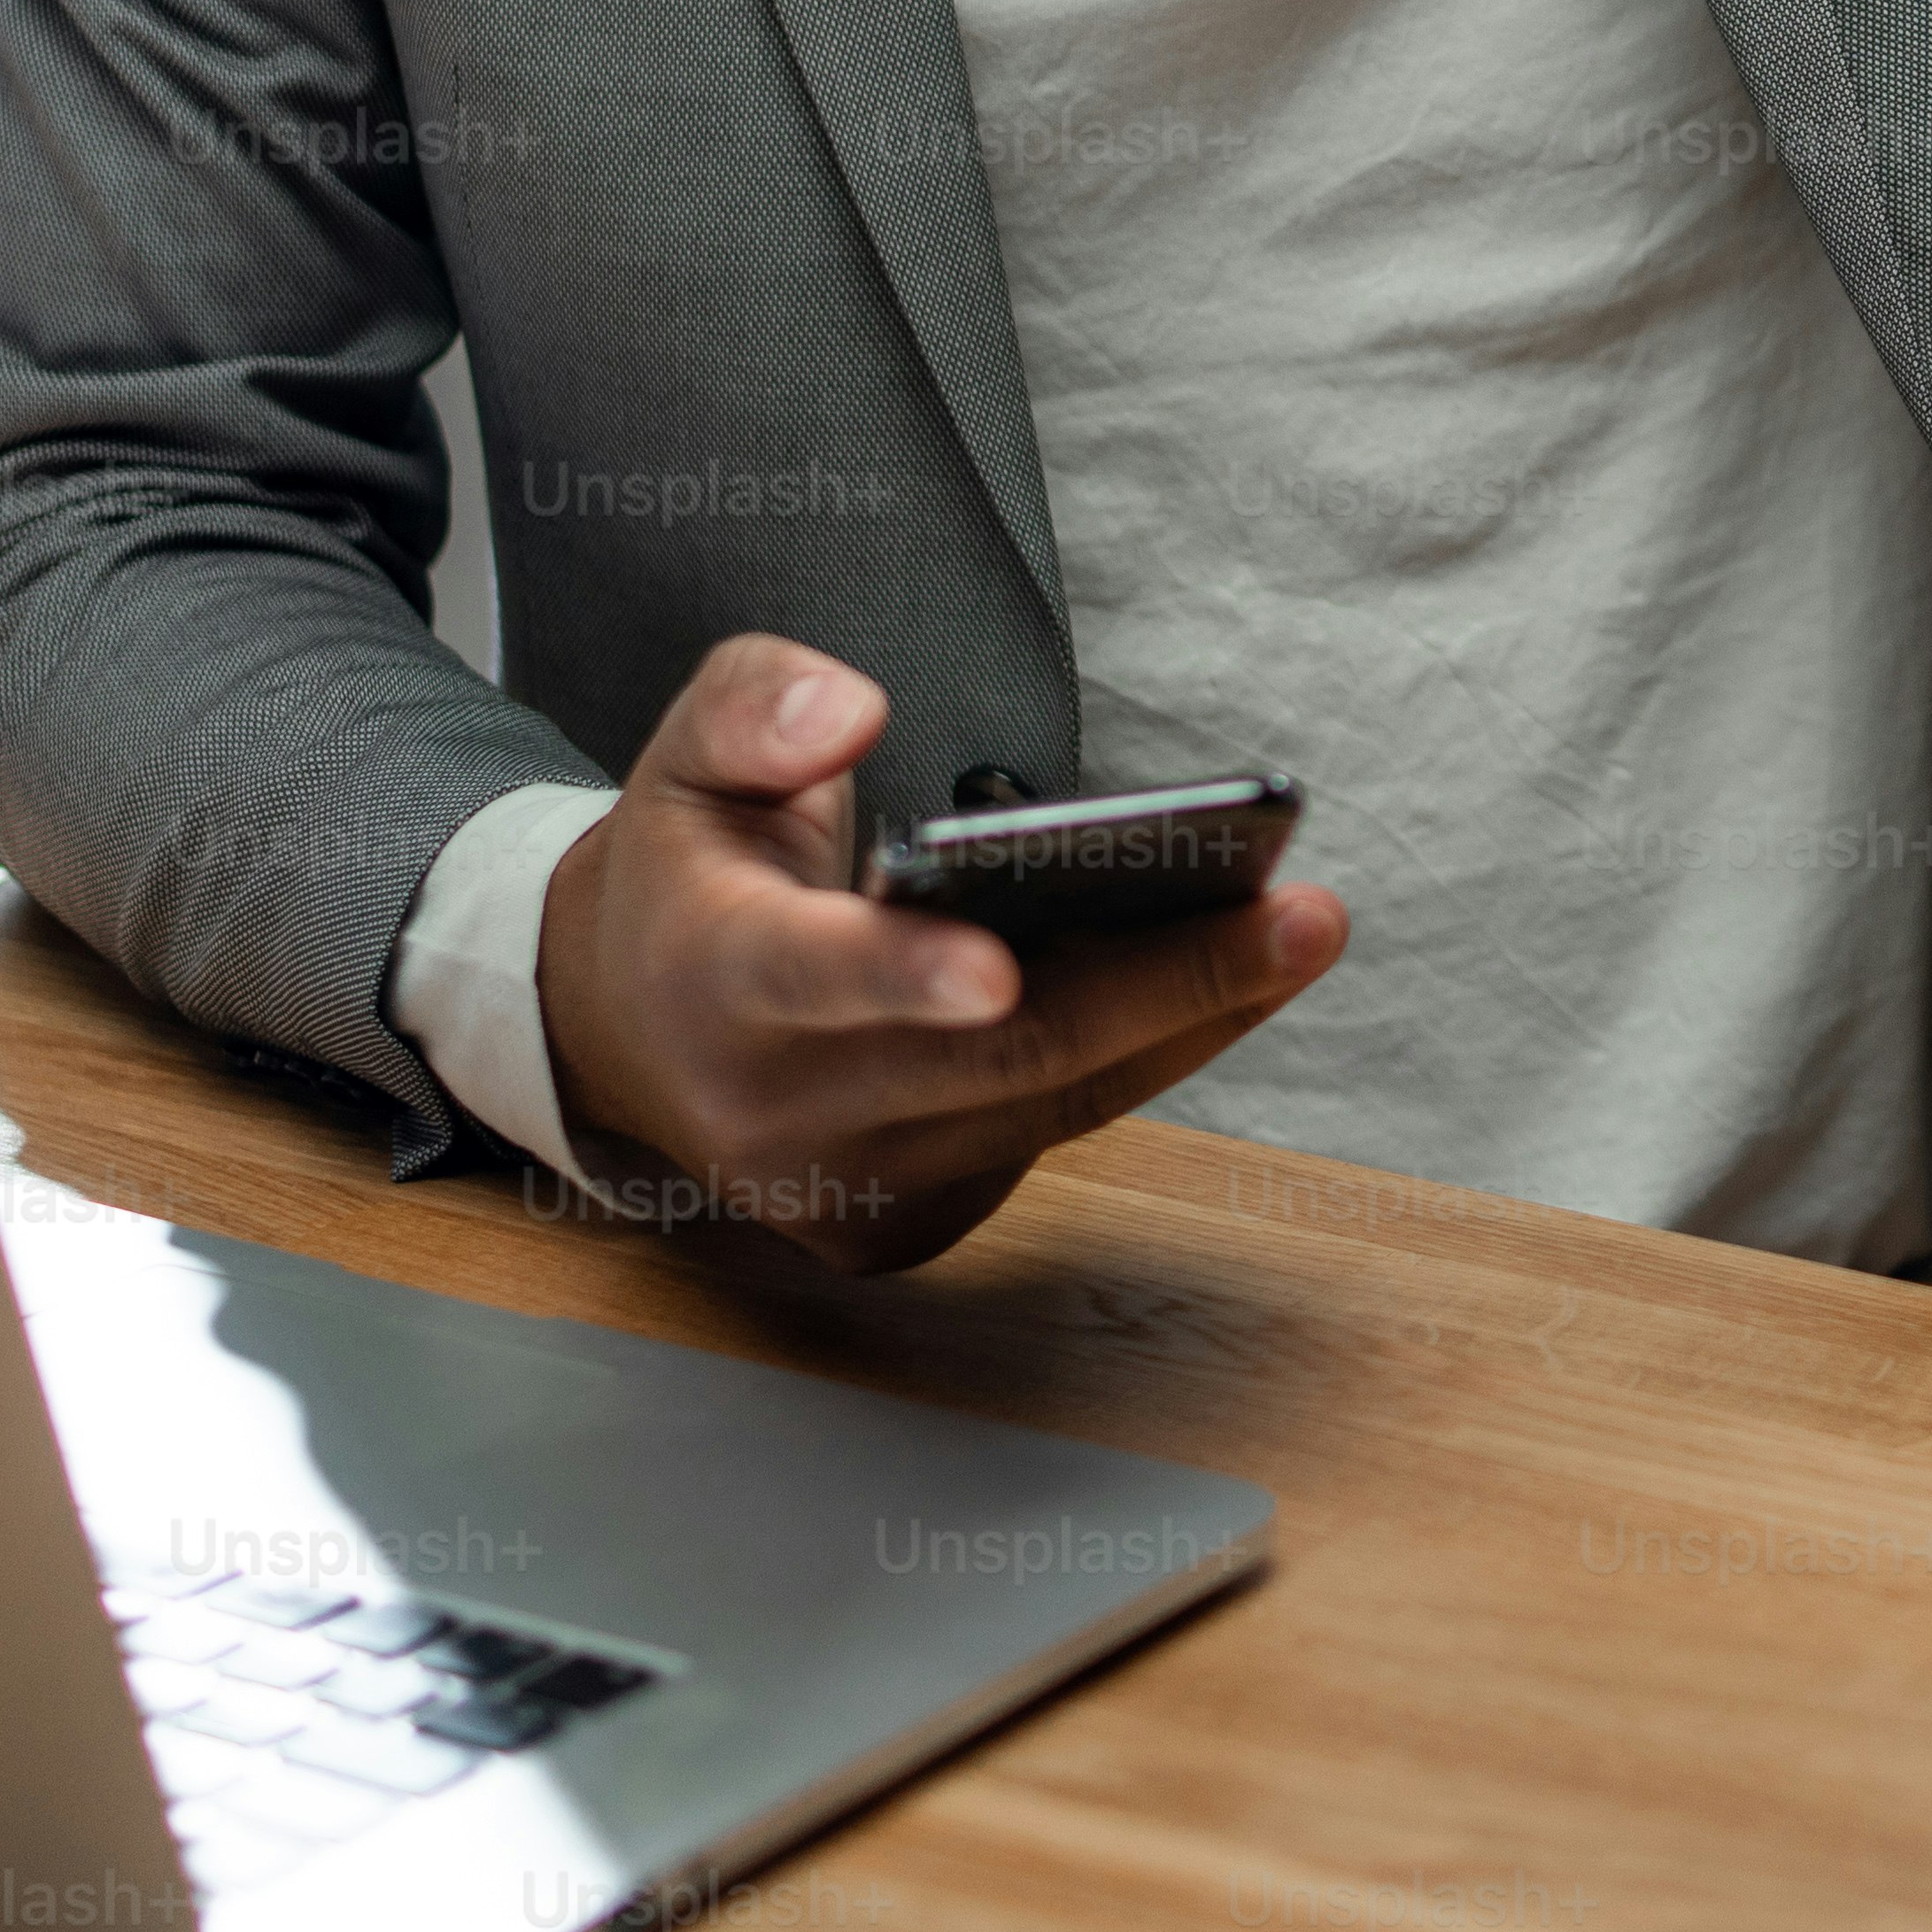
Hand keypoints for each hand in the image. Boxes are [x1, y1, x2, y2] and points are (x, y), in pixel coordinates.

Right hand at [530, 634, 1344, 1276]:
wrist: (631, 1035)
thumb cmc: (691, 874)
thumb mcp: (686, 754)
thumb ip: (757, 707)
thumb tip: (855, 713)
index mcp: (711, 977)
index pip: (807, 980)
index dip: (904, 978)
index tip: (997, 967)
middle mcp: (778, 1109)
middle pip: (997, 1057)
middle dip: (1163, 985)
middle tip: (1299, 917)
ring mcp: (848, 1186)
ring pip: (1051, 1103)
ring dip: (1191, 1019)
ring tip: (1298, 933)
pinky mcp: (908, 1225)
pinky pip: (1050, 1135)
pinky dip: (1141, 1059)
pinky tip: (1223, 985)